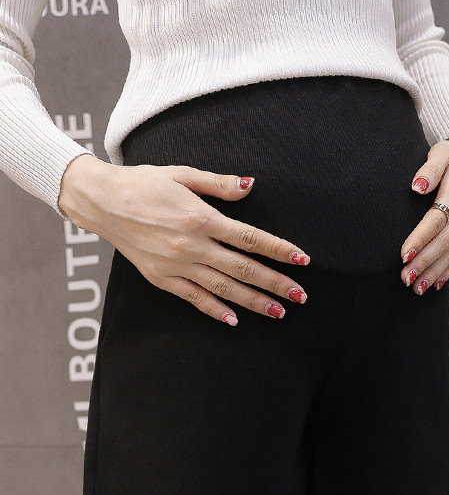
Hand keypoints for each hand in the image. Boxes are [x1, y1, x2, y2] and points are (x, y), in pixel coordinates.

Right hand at [58, 154, 310, 324]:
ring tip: (278, 312)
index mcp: (201, 218)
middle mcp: (192, 245)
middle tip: (301, 296)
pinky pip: (193, 298)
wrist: (100, 200)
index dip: (279, 250)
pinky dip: (214, 309)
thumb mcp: (183, 174)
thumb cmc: (144, 183)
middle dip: (275, 283)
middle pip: (243, 268)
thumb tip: (251, 185)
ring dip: (253, 302)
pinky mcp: (162, 278)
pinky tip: (234, 320)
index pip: (251, 238)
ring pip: (223, 288)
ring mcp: (176, 264)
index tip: (302, 260)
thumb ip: (219, 184)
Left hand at [400, 123, 448, 292]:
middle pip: (443, 241)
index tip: (403, 254)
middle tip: (405, 278)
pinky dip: (446, 270)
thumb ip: (429, 169)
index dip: (420, 238)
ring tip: (416, 288)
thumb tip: (416, 186)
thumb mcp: (441, 153)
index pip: (436, 220)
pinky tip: (434, 285)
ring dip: (433, 271)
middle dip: (424, 262)